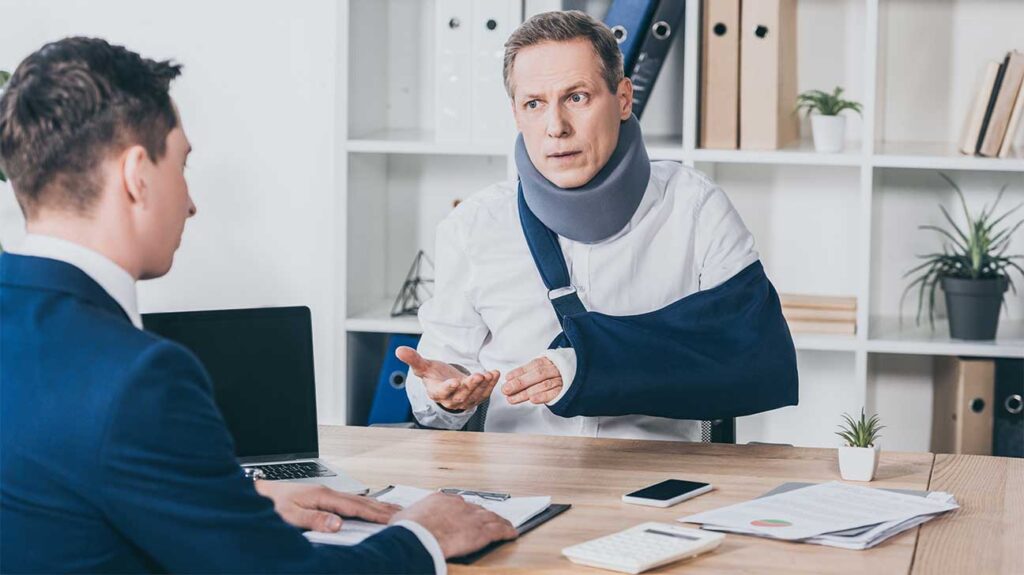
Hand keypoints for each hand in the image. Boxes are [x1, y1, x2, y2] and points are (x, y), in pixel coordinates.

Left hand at [255, 481, 400, 532]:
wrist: (260, 493)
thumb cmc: (273, 505)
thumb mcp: (291, 516)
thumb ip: (315, 520)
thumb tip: (337, 523)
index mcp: (323, 496)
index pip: (355, 507)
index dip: (374, 514)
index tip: (391, 518)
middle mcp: (327, 492)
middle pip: (361, 501)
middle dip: (382, 508)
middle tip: (402, 513)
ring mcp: (326, 493)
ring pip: (357, 499)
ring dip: (376, 505)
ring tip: (392, 509)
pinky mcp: (322, 496)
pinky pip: (350, 500)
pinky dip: (364, 504)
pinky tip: (368, 507)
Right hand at [391, 493, 516, 557]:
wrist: (418, 536)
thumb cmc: (409, 529)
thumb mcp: (404, 517)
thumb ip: (410, 517)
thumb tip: (403, 521)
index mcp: (442, 500)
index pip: (458, 504)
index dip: (464, 511)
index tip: (466, 515)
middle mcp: (460, 506)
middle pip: (477, 509)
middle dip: (484, 514)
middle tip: (489, 519)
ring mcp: (472, 518)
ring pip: (491, 518)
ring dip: (499, 521)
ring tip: (505, 524)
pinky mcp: (481, 532)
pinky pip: (499, 531)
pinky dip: (507, 531)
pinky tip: (512, 533)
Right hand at [396, 347, 499, 411]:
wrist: (446, 383)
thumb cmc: (434, 375)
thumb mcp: (423, 366)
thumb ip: (413, 359)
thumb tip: (399, 350)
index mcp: (436, 393)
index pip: (442, 392)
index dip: (449, 388)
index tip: (455, 382)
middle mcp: (451, 400)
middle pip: (462, 395)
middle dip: (471, 386)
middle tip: (478, 376)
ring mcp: (465, 400)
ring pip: (475, 395)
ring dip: (483, 385)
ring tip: (489, 374)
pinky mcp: (476, 398)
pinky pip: (485, 393)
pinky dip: (491, 384)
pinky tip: (495, 374)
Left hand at [502, 357, 562, 404]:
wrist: (578, 376)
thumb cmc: (554, 374)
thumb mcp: (542, 368)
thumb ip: (528, 373)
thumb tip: (509, 379)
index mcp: (548, 361)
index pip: (532, 366)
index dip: (519, 372)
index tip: (507, 379)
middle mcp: (554, 369)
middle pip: (537, 374)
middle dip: (520, 383)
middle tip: (506, 390)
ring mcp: (561, 380)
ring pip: (543, 385)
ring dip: (526, 392)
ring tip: (512, 399)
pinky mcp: (565, 391)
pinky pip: (554, 394)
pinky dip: (543, 396)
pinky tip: (532, 400)